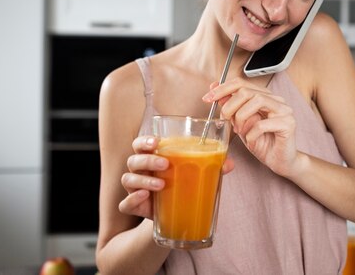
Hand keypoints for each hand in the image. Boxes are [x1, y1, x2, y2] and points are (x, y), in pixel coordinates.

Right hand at [118, 136, 235, 218]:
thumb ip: (212, 165)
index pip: (140, 144)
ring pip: (128, 179)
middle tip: (165, 163)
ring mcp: (135, 189)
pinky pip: (125, 203)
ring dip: (144, 179)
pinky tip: (145, 197)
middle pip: (133, 159)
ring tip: (161, 184)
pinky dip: (133, 200)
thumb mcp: (195, 173)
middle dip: (147, 159)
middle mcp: (140, 171)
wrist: (174, 214)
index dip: (145, 141)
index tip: (157, 141)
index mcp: (152, 157)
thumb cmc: (181, 185)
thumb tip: (229, 163)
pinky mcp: (135, 207)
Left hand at [203, 77, 296, 176]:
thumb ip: (230, 106)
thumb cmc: (261, 142)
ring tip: (240, 131)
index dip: (222, 89)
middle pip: (247, 91)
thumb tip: (214, 89)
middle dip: (230, 106)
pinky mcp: (288, 124)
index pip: (241, 83)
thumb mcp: (240, 123)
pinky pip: (263, 124)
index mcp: (264, 96)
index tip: (208, 98)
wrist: (279, 161)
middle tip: (225, 120)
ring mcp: (284, 110)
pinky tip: (251, 141)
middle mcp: (276, 99)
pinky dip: (251, 134)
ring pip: (257, 101)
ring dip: (241, 117)